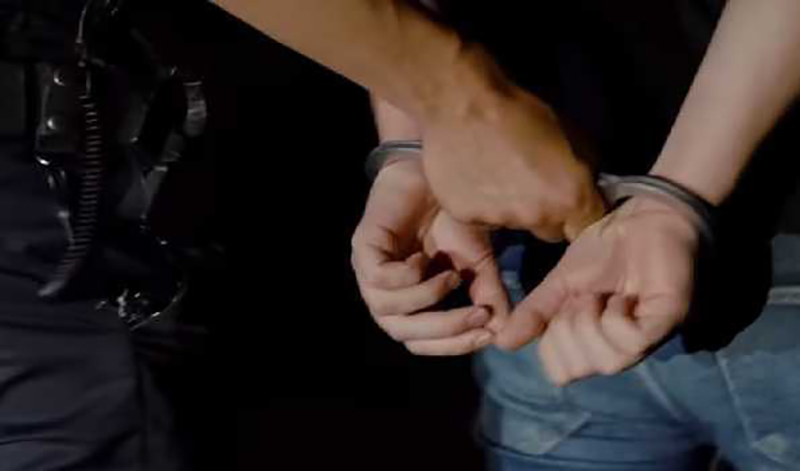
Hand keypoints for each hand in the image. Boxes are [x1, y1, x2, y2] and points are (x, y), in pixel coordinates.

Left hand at [351, 158, 508, 355]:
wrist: (434, 173)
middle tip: (478, 315)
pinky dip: (407, 275)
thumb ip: (488, 296)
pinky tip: (424, 258)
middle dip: (444, 329)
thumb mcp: (477, 263)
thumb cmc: (451, 218)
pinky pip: (379, 279)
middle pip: (403, 334)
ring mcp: (368, 272)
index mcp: (406, 303)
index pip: (421, 342)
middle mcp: (383, 294)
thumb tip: (503, 333)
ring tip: (453, 276)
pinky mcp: (362, 248)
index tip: (488, 334)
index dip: (453, 344)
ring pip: (388, 310)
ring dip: (427, 298)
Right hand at [421, 73, 604, 241]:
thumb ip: (584, 169)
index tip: (573, 203)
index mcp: (570, 198)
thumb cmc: (521, 110)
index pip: (588, 228)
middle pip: (550, 232)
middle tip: (533, 186)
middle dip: (547, 214)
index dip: (582, 216)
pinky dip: (480, 204)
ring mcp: (499, 220)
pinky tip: (474, 179)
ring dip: (512, 207)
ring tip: (498, 177)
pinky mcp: (466, 218)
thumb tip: (588, 183)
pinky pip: (480, 217)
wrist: (462, 103)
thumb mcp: (570, 133)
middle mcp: (536, 217)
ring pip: (514, 223)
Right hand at [495, 197, 698, 384]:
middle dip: (568, 329)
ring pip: (607, 362)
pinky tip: (623, 296)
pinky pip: (630, 343)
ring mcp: (644, 339)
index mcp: (591, 343)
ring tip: (600, 296)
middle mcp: (617, 348)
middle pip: (579, 370)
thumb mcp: (558, 284)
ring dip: (592, 323)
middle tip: (582, 297)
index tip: (563, 306)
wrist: (639, 220)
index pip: (560, 372)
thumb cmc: (603, 252)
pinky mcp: (665, 324)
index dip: (552, 342)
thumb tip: (500, 341)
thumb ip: (534, 313)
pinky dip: (616, 318)